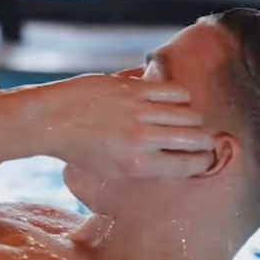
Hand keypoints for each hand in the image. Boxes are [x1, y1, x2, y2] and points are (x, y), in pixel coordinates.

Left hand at [49, 72, 213, 179]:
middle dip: (205, 139)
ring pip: (188, 113)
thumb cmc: (80, 149)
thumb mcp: (111, 170)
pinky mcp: (133, 89)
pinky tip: (178, 99)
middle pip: (194, 138)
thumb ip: (144, 166)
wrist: (51, 120)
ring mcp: (138, 112)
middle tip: (205, 137)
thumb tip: (176, 160)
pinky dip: (181, 96)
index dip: (203, 161)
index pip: (187, 165)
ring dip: (194, 118)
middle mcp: (141, 140)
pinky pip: (173, 91)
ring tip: (191, 119)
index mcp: (136, 166)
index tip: (207, 156)